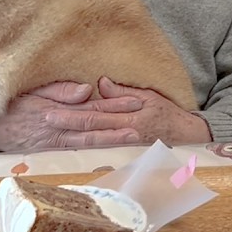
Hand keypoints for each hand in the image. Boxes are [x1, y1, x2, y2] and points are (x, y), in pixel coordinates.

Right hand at [0, 81, 145, 152]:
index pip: (91, 108)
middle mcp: (58, 128)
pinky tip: (110, 146)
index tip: (136, 100)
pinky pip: (77, 148)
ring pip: (88, 139)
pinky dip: (95, 146)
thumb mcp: (30, 91)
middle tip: (145, 119)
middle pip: (95, 125)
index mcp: (56, 111)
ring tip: (135, 136)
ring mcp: (54, 142)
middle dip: (121, 122)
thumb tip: (87, 90)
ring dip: (113, 138)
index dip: (114, 104)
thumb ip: (58, 90)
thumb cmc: (7, 105)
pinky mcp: (49, 150)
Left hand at [41, 77, 212, 147]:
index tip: (52, 109)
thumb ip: (124, 92)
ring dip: (71, 134)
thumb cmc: (168, 113)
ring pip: (92, 138)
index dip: (73, 111)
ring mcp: (122, 142)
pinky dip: (85, 143)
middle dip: (66, 123)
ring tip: (51, 130)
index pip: (96, 114)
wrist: (187, 136)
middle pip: (90, 127)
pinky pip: (100, 145)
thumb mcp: (150, 96)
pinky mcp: (122, 148)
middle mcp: (124, 132)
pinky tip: (70, 142)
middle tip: (45, 119)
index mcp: (130, 118)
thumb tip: (101, 84)